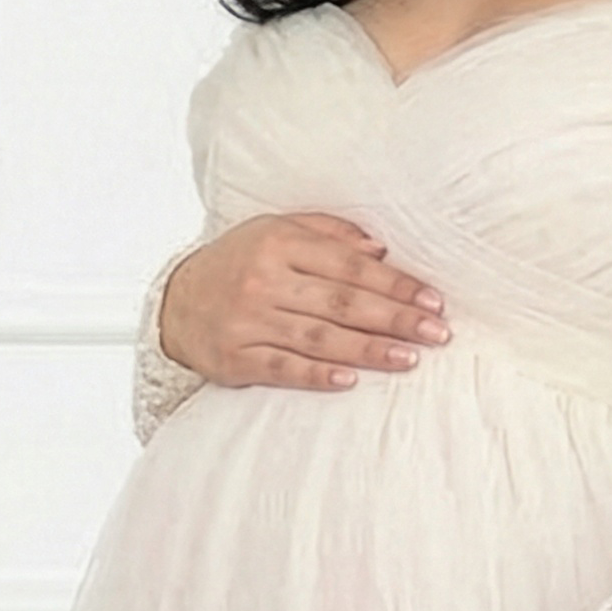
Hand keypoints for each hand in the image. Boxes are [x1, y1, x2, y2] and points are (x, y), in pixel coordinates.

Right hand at [160, 212, 448, 389]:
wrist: (174, 303)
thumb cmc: (239, 263)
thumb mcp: (276, 231)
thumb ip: (329, 233)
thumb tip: (381, 250)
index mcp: (279, 243)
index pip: (349, 265)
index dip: (395, 283)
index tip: (432, 300)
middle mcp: (264, 280)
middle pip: (341, 302)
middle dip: (394, 318)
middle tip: (437, 333)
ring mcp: (248, 321)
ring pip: (318, 337)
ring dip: (368, 349)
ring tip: (409, 358)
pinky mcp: (235, 358)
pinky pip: (283, 368)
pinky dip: (317, 374)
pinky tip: (350, 379)